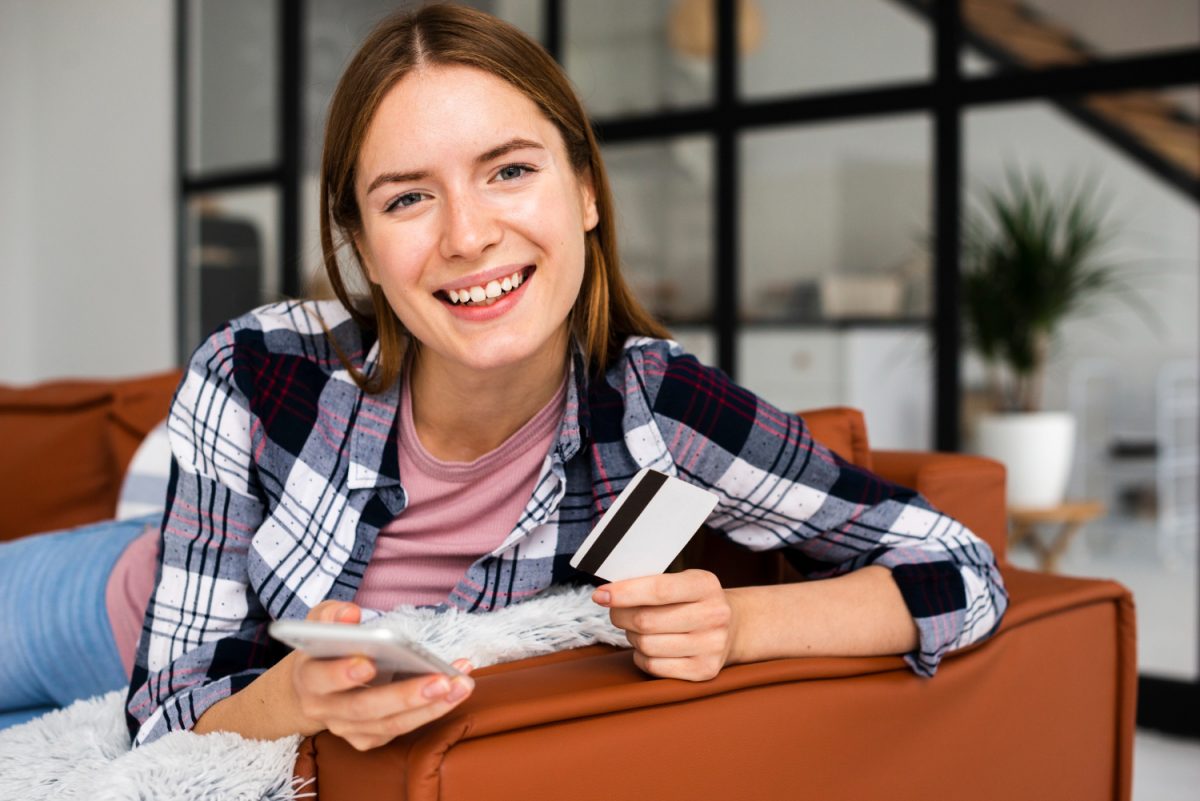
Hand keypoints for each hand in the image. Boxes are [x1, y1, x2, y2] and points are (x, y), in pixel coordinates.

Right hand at [289, 600, 474, 750]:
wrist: (310, 690)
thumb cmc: (322, 650)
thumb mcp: (318, 624)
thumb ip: (330, 615)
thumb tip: (350, 613)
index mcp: (309, 678)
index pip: (321, 679)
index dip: (343, 674)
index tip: (368, 662)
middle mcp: (325, 710)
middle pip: (364, 708)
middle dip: (404, 695)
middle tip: (440, 680)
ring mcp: (347, 729)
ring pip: (390, 724)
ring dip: (430, 706)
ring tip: (461, 684)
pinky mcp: (368, 738)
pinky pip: (401, 729)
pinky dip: (432, 711)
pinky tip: (456, 690)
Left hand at [593, 569, 737, 681]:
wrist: (733, 626)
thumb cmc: (693, 600)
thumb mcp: (682, 581)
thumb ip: (651, 583)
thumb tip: (607, 593)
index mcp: (706, 585)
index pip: (658, 589)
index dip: (624, 593)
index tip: (600, 595)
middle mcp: (714, 615)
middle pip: (646, 621)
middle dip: (621, 616)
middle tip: (617, 612)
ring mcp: (712, 646)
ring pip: (646, 645)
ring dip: (632, 637)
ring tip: (639, 629)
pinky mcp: (704, 671)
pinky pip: (653, 666)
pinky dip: (641, 657)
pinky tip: (650, 647)